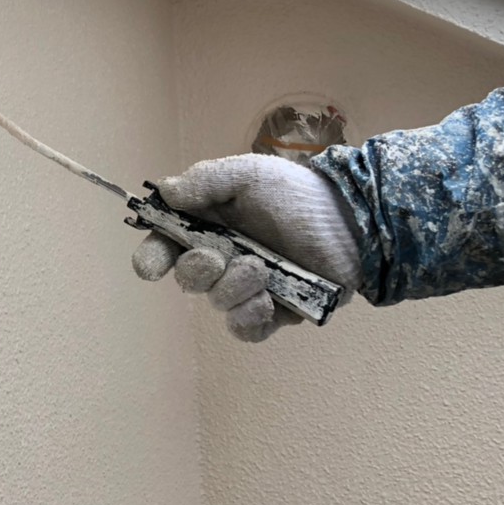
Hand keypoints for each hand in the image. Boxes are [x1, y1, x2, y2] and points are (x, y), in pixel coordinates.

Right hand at [131, 154, 361, 341]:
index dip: (151, 258)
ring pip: (217, 303)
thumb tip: (166, 191)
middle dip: (197, 270)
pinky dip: (248, 318)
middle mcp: (222, 258)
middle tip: (219, 257)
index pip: (165, 246)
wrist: (352, 222)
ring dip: (233, 288)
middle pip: (187, 279)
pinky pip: (244, 329)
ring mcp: (247, 288)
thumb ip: (206, 181)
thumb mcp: (250, 175)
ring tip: (263, 270)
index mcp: (208, 225)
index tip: (152, 267)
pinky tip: (267, 301)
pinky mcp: (272, 313)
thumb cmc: (298, 194)